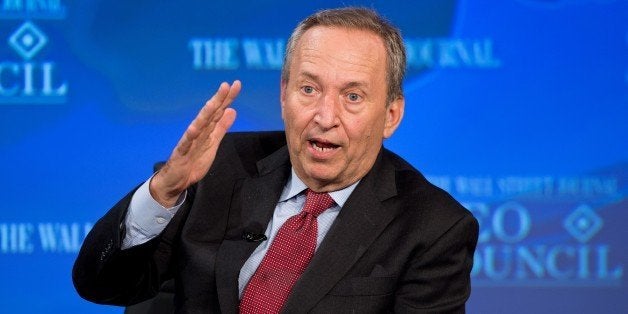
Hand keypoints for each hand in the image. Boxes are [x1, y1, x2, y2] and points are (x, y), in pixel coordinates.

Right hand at [149, 80, 240, 206]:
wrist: (176, 179)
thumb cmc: (194, 160)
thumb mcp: (213, 143)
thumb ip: (221, 127)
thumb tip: (232, 110)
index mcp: (206, 129)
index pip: (218, 111)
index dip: (227, 98)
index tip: (236, 84)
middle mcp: (198, 131)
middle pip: (210, 114)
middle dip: (218, 99)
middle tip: (227, 85)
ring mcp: (189, 141)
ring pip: (199, 125)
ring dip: (205, 113)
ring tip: (213, 102)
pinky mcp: (182, 152)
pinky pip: (186, 143)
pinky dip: (190, 135)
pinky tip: (194, 128)